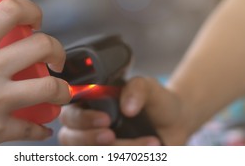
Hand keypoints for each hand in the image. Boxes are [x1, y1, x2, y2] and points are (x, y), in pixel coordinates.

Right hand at [58, 77, 192, 145]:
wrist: (175, 123)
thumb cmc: (155, 102)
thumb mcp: (148, 87)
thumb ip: (136, 88)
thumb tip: (127, 108)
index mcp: (87, 105)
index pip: (70, 114)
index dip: (82, 119)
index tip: (105, 120)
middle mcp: (85, 128)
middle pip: (70, 140)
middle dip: (90, 139)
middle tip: (111, 135)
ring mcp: (95, 148)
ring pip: (89, 155)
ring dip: (118, 151)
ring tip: (149, 145)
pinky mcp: (106, 158)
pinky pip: (103, 163)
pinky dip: (127, 158)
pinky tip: (148, 151)